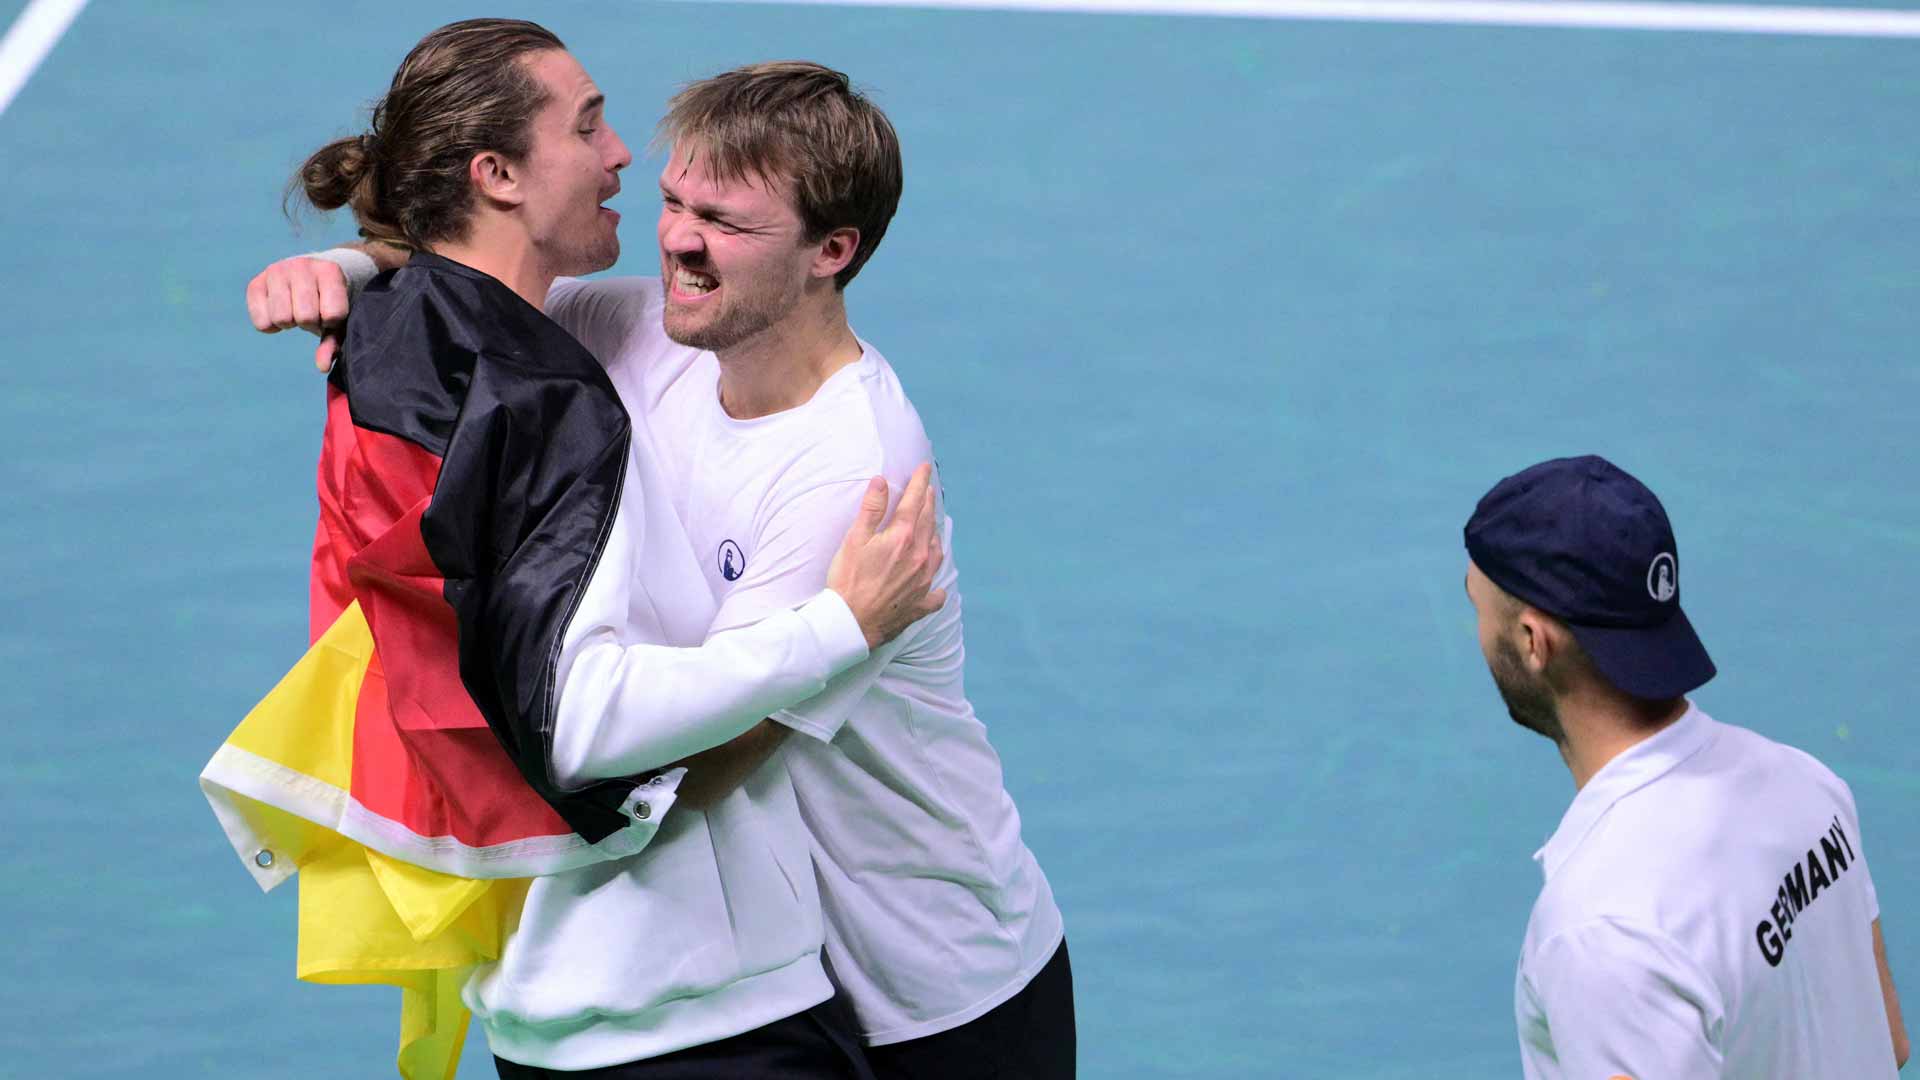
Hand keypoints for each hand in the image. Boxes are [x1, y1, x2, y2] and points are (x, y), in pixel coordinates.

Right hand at [245, 256, 349, 371]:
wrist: (312, 277)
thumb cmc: (329, 302)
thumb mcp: (338, 320)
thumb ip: (333, 343)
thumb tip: (322, 367)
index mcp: (330, 271)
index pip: (333, 314)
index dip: (332, 321)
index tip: (330, 312)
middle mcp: (301, 266)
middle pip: (304, 316)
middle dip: (309, 322)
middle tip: (311, 312)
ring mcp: (276, 271)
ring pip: (281, 318)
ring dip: (289, 323)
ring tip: (295, 310)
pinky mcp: (255, 283)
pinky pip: (260, 322)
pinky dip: (270, 326)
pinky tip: (278, 312)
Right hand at [826, 463, 946, 649]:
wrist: (852, 622)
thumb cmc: (848, 580)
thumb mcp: (854, 539)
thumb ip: (871, 509)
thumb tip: (881, 481)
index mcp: (902, 538)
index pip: (914, 502)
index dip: (919, 482)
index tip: (924, 467)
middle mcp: (919, 557)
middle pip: (927, 522)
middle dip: (928, 502)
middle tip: (929, 489)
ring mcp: (923, 581)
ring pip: (936, 551)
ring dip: (934, 534)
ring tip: (933, 526)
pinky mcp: (920, 603)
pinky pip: (936, 593)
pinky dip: (938, 586)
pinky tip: (938, 587)